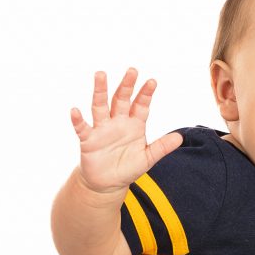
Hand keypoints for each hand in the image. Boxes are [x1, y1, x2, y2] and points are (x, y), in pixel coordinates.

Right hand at [71, 68, 183, 193]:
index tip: (152, 82)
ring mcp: (102, 129)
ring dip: (100, 91)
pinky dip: (78, 119)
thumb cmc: (128, 168)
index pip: (140, 105)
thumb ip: (162, 147)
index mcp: (134, 125)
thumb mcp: (148, 158)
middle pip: (121, 100)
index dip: (145, 94)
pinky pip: (82, 128)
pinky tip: (75, 110)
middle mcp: (117, 122)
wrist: (108, 184)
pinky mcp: (88, 140)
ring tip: (101, 74)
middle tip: (132, 70)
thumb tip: (180, 138)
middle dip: (127, 85)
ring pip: (100, 106)